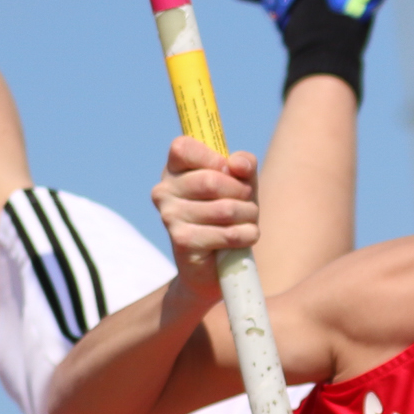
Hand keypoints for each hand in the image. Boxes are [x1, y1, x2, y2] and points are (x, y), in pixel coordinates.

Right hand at [149, 134, 256, 308]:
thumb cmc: (227, 217)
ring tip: (248, 222)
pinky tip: (244, 238)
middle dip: (242, 192)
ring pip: (225, 209)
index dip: (214, 158)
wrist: (215, 266)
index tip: (229, 171)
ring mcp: (169, 217)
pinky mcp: (182, 241)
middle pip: (212, 180)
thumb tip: (238, 165)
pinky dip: (246, 235)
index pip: (182, 147)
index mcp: (173, 170)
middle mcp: (163, 191)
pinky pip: (227, 233)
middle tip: (248, 203)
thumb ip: (243, 166)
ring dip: (249, 216)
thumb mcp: (241, 184)